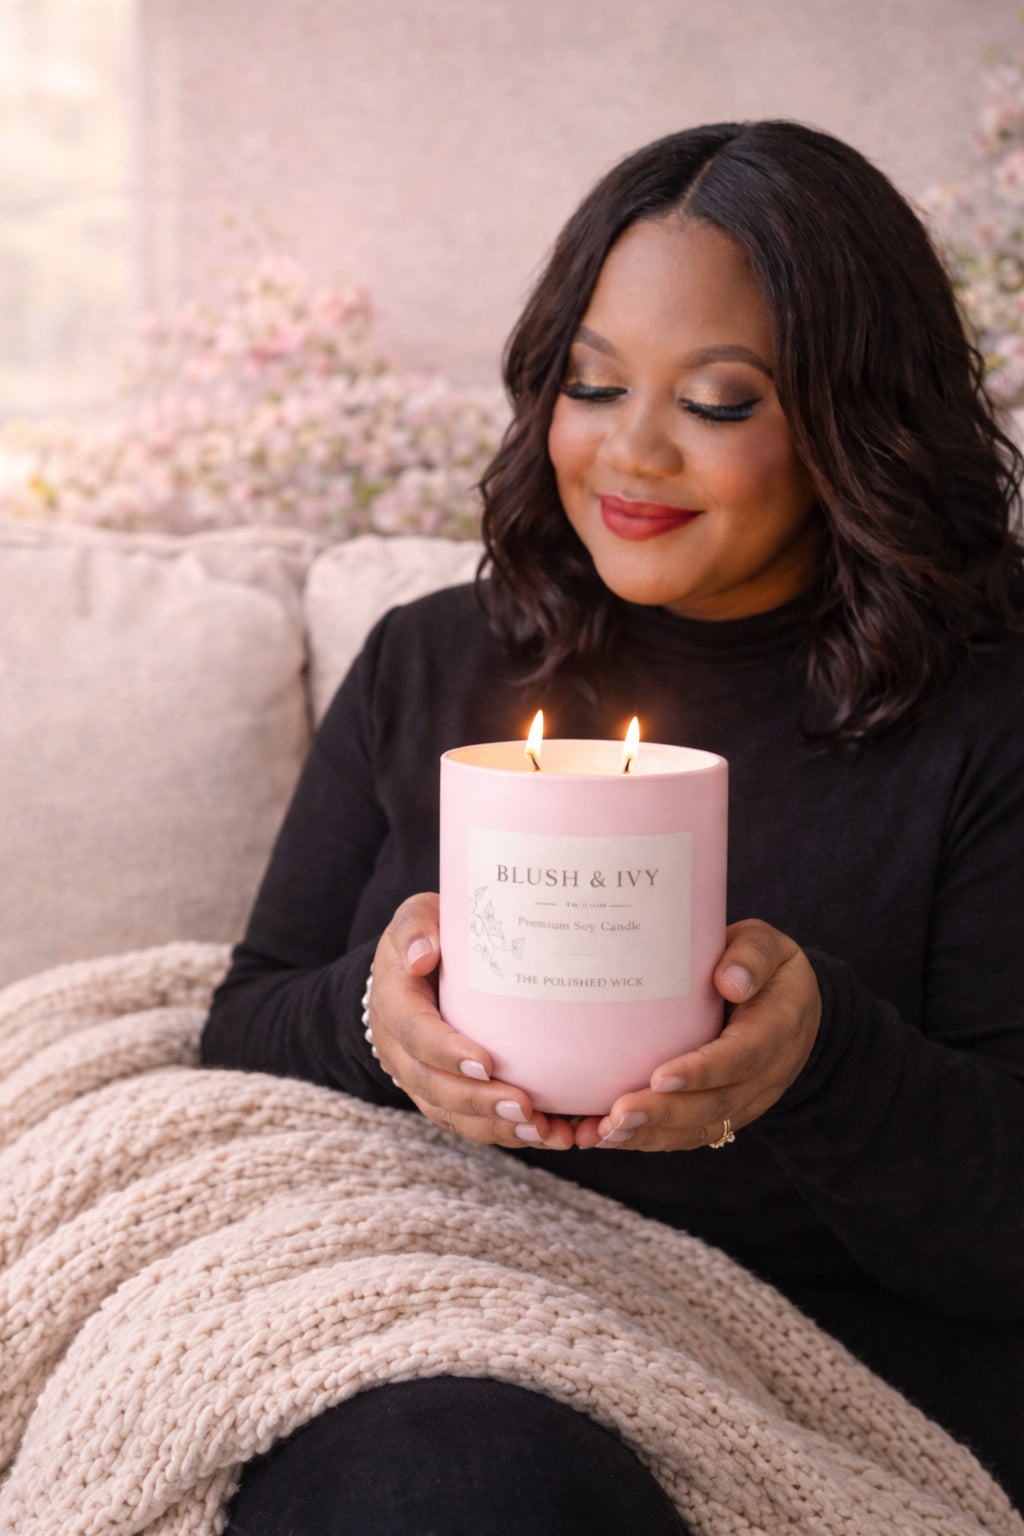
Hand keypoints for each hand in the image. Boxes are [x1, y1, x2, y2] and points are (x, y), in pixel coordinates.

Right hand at [369, 893, 574, 1150]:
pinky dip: (503, 1133)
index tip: (484, 1062)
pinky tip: (545, 1135)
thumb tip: (423, 954)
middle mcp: (398, 1048)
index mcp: (393, 1001)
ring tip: (541, 1130)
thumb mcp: (418, 917)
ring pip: (450, 1113)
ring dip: (494, 1126)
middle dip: (478, 1101)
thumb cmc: (429, 934)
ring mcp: (418, 1076)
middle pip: (432, 1085)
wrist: (416, 964)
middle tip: (524, 1107)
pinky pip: (467, 1122)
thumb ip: (416, 928)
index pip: (413, 1033)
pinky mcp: (442, 1093)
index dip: (445, 1052)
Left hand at [573, 919, 820, 1151]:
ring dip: (650, 1134)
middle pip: (716, 1104)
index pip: (742, 1057)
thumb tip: (729, 981)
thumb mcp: (768, 947)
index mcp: (778, 1029)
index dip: (703, 1071)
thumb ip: (753, 956)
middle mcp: (766, 1075)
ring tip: (604, 1134)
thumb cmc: (767, 968)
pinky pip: (689, 1133)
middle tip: (618, 1114)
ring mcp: (746, 1099)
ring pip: (700, 1127)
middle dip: (664, 1113)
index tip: (659, 1076)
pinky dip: (648, 1139)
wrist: (791, 1007)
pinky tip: (607, 1137)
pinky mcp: (724, 1112)